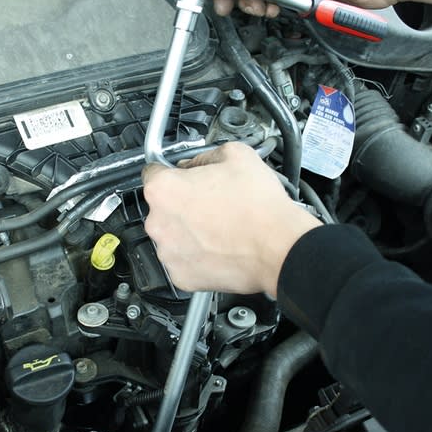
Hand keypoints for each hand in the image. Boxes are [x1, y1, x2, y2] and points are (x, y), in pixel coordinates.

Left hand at [142, 141, 320, 296]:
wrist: (279, 248)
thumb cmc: (259, 207)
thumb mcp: (235, 155)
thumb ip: (205, 156)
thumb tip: (196, 163)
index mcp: (164, 190)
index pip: (152, 173)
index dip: (172, 172)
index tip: (183, 177)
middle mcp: (158, 223)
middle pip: (163, 207)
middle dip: (183, 204)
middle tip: (212, 202)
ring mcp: (168, 253)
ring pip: (172, 236)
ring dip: (189, 231)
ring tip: (219, 226)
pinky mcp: (181, 277)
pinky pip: (183, 261)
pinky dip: (196, 255)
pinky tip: (219, 246)